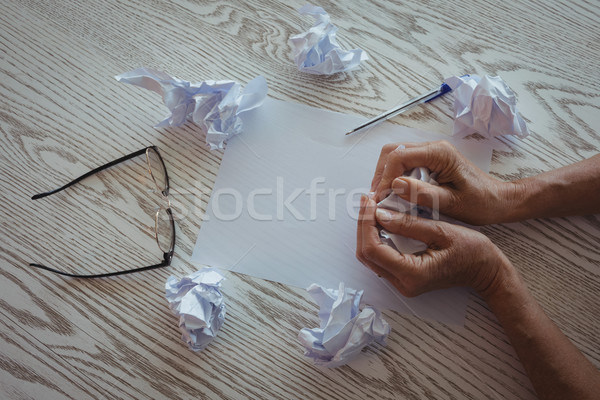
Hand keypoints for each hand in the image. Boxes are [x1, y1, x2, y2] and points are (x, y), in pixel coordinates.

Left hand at [356, 195, 511, 297]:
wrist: (486, 271)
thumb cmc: (472, 252)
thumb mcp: (442, 232)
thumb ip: (409, 225)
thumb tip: (380, 214)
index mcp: (412, 274)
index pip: (373, 249)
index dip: (365, 223)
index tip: (369, 201)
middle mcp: (403, 283)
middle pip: (366, 255)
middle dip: (363, 225)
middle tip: (367, 200)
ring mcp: (402, 282)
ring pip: (370, 257)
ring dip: (367, 231)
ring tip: (372, 207)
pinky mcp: (403, 276)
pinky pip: (380, 258)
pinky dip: (375, 238)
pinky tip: (380, 219)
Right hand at [371, 140, 519, 224]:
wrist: (499, 200)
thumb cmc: (481, 203)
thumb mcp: (452, 203)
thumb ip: (423, 194)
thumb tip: (395, 185)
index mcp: (439, 154)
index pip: (399, 156)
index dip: (384, 177)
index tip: (380, 198)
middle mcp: (433, 148)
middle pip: (393, 152)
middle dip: (381, 174)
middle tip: (378, 197)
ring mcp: (431, 154)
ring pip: (396, 157)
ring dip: (386, 176)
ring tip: (384, 198)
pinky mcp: (430, 162)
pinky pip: (404, 164)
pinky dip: (395, 178)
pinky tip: (395, 195)